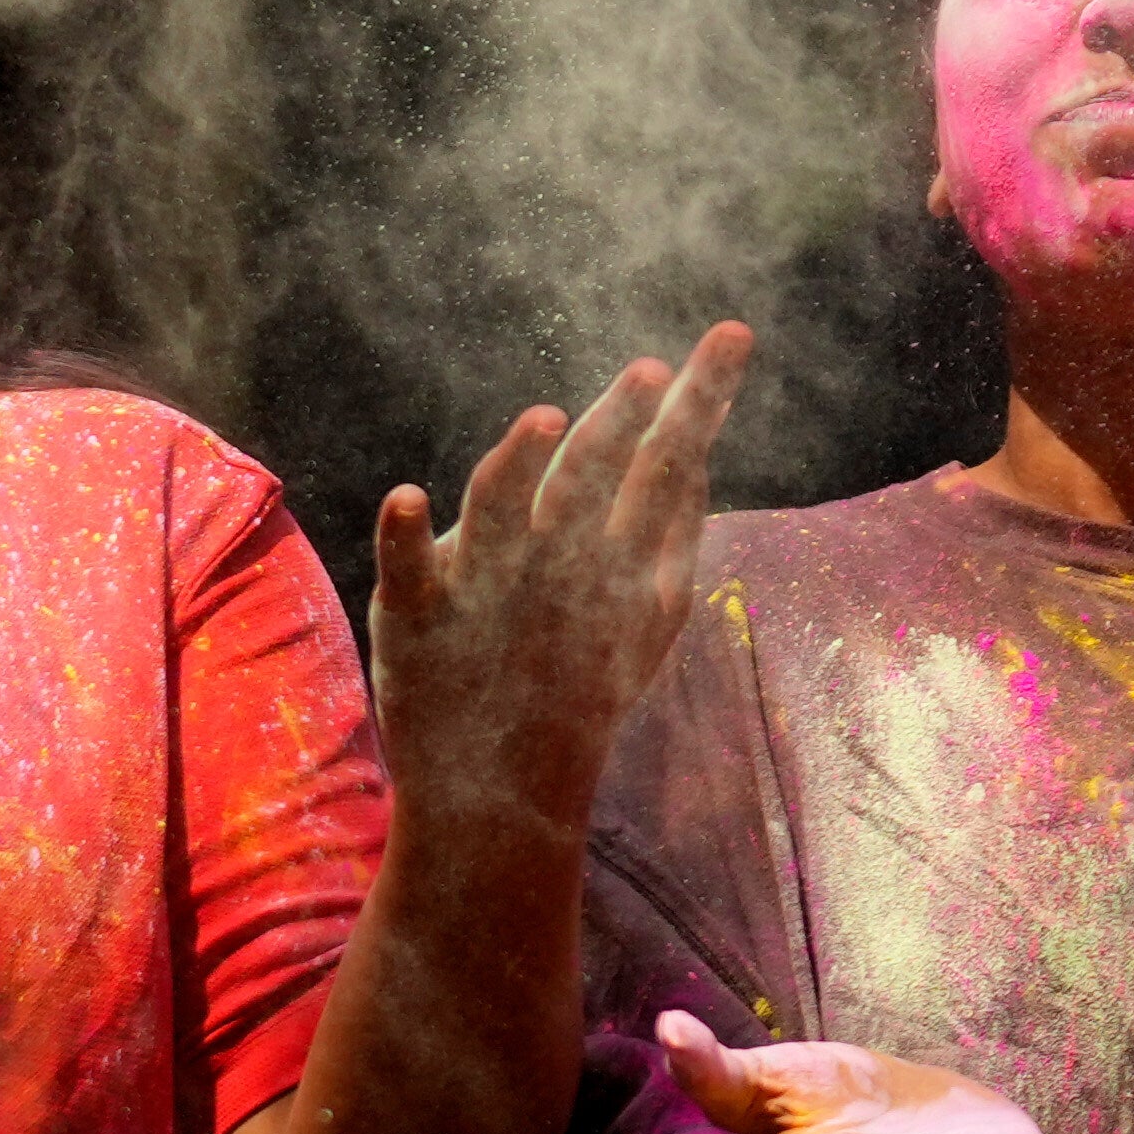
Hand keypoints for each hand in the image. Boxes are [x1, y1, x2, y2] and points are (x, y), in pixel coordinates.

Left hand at [367, 326, 743, 835]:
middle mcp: (560, 568)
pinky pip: (410, 570)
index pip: (668, 464)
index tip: (730, 334)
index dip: (699, 400)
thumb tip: (697, 453)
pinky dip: (406, 535)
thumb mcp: (643, 618)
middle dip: (621, 426)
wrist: (501, 800)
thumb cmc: (576, 689)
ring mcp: (486, 591)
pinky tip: (403, 496)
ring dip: (522, 468)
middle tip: (652, 374)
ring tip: (547, 419)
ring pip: (504, 515)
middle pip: (592, 479)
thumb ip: (670, 534)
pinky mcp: (418, 618)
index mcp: (621, 562)